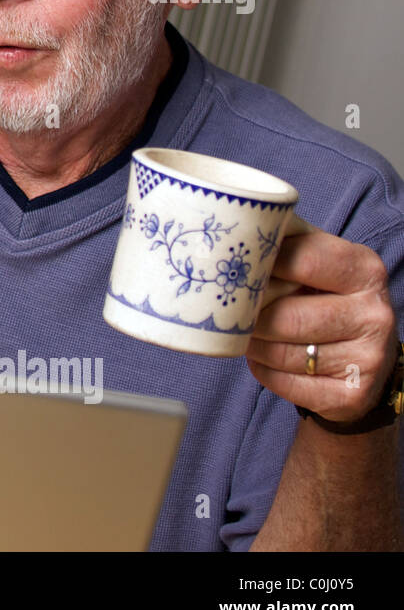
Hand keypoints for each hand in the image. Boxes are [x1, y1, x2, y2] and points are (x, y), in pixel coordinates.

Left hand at [247, 219, 396, 422]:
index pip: (300, 260)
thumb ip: (288, 241)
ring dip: (251, 345)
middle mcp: (374, 313)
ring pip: (279, 352)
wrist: (362, 361)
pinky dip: (264, 371)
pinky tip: (266, 359)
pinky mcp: (351, 395)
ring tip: (248, 334)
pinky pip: (283, 383)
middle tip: (234, 311)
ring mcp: (368, 358)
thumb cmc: (326, 299)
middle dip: (250, 316)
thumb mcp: (319, 262)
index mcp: (364, 269)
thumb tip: (234, 214)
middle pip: (283, 315)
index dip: (259, 266)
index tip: (235, 268)